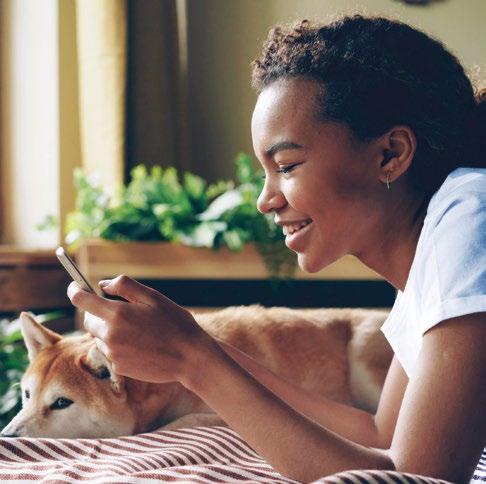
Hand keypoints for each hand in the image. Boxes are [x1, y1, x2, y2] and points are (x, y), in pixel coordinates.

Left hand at [67, 275, 214, 383]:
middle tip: (122, 310)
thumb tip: (103, 284)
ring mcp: (113, 353)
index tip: (76, 285)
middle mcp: (110, 335)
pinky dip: (118, 345)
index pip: (80, 299)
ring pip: (99, 336)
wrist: (189, 357)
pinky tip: (139, 344)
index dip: (75, 289)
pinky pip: (110, 351)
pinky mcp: (119, 367)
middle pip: (88, 319)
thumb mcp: (153, 297)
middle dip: (98, 312)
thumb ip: (125, 286)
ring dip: (109, 330)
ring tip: (137, 330)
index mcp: (117, 314)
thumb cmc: (174, 323)